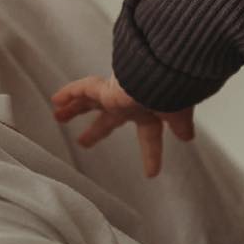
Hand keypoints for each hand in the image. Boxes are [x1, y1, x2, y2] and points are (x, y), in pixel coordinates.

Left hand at [51, 74, 196, 177]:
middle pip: (107, 119)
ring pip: (89, 101)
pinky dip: (68, 93)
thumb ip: (180, 125)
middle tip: (83, 141)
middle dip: (95, 130)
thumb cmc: (176, 90)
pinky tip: (55, 99)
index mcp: (151, 111)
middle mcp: (131, 103)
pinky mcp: (106, 87)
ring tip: (58, 115)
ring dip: (73, 109)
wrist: (167, 70)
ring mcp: (116, 94)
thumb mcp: (179, 114)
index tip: (152, 173)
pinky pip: (81, 88)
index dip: (151, 155)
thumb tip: (188, 136)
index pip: (150, 137)